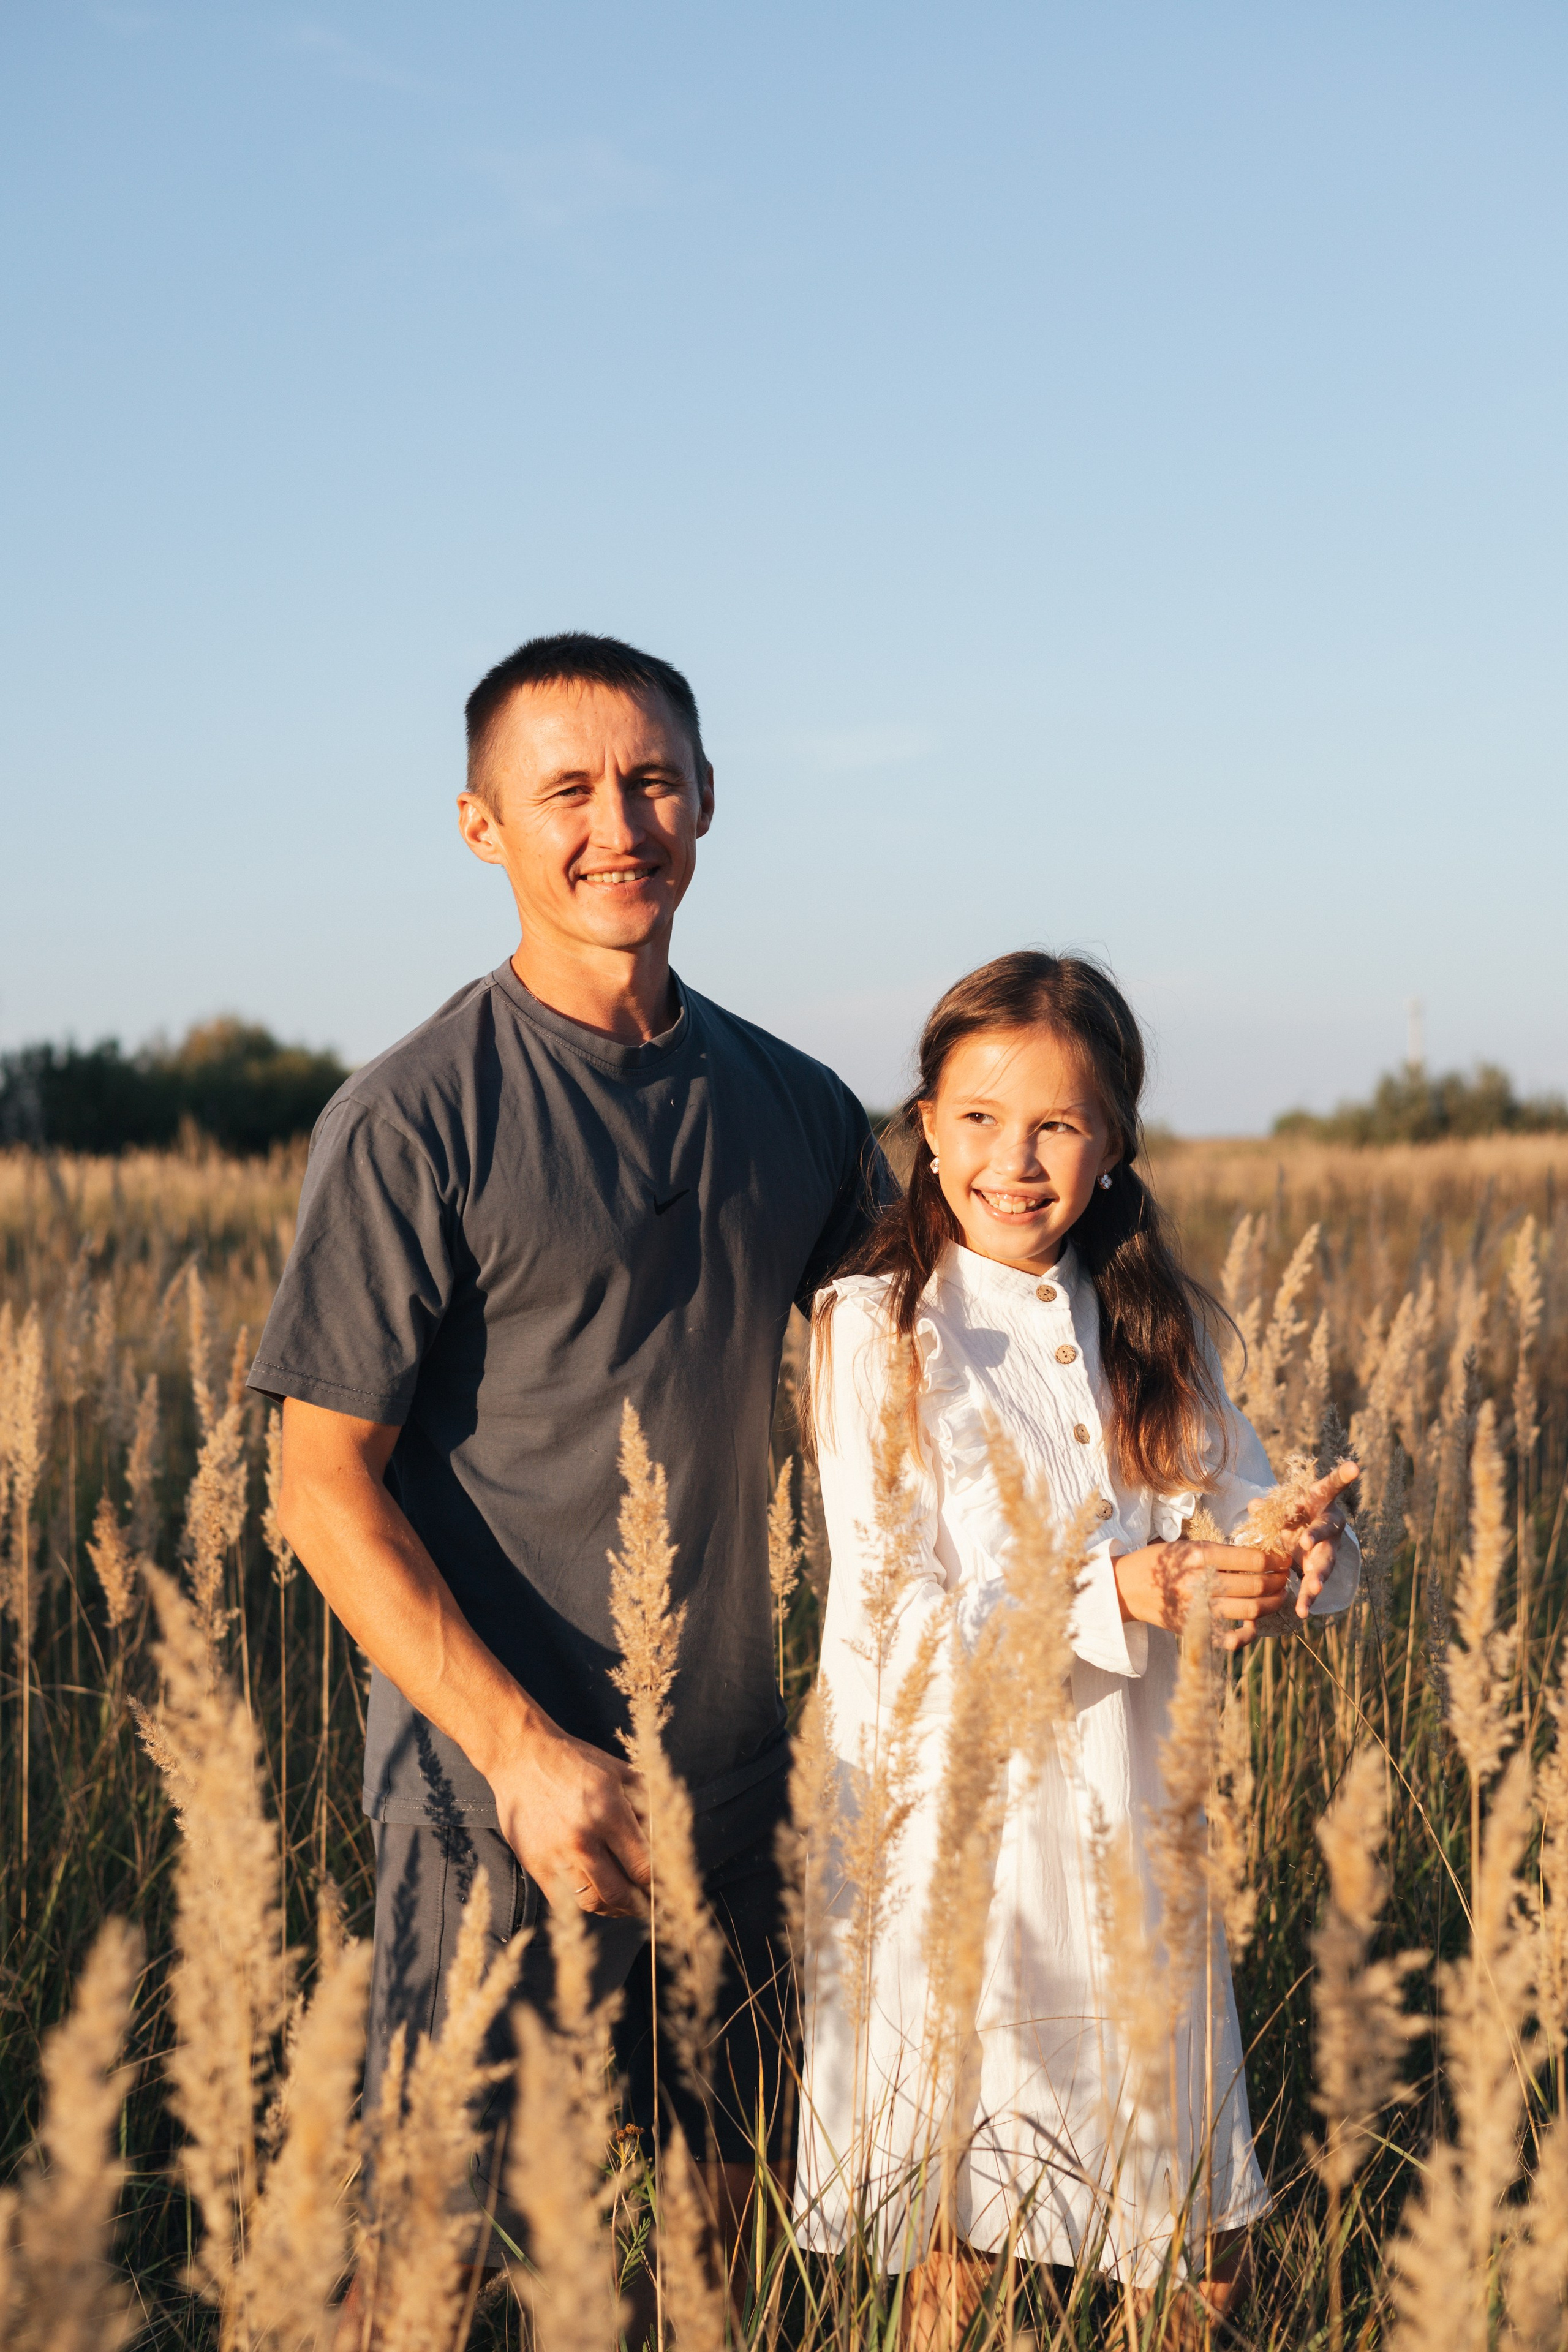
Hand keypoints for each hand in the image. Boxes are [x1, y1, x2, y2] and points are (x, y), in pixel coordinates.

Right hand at [488, 1716, 650, 1918]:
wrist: (521, 1757)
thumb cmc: (575, 1761)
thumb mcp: (618, 1771)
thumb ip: (646, 1803)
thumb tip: (666, 1837)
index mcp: (609, 1813)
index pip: (643, 1867)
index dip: (657, 1884)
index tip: (664, 1889)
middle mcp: (583, 1839)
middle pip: (619, 1893)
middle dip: (639, 1904)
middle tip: (648, 1904)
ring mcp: (557, 1855)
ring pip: (592, 1902)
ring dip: (613, 1909)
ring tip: (623, 1904)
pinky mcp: (536, 1864)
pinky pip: (564, 1901)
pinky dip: (584, 1904)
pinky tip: (596, 1897)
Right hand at [1112, 1539, 1293, 1653]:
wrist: (1125, 1588)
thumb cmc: (1157, 1562)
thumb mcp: (1185, 1545)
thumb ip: (1218, 1552)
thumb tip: (1257, 1555)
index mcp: (1199, 1556)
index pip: (1251, 1559)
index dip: (1274, 1559)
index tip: (1282, 1557)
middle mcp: (1201, 1583)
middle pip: (1256, 1585)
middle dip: (1279, 1580)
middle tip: (1285, 1575)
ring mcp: (1199, 1610)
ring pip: (1251, 1611)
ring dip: (1273, 1603)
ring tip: (1279, 1595)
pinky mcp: (1196, 1630)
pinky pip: (1231, 1639)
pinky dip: (1248, 1634)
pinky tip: (1254, 1624)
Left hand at [1283, 1460, 1358, 1616]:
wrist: (1305, 1530)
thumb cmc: (1294, 1511)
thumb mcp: (1282, 1504)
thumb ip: (1270, 1505)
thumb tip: (1253, 1505)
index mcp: (1322, 1501)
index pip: (1332, 1484)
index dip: (1342, 1475)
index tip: (1354, 1467)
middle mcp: (1330, 1525)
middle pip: (1326, 1532)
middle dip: (1317, 1538)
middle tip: (1308, 1544)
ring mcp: (1329, 1549)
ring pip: (1325, 1564)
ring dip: (1317, 1578)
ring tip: (1311, 1592)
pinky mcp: (1321, 1568)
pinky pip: (1315, 1583)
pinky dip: (1307, 1598)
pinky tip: (1302, 1612)